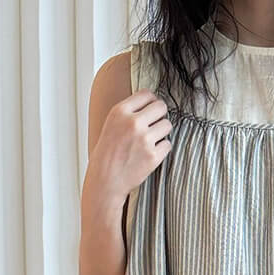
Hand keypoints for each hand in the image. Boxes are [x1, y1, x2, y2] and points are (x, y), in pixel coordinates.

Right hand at [88, 88, 172, 212]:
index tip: (150, 110)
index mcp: (120, 112)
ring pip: (167, 125)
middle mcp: (133, 123)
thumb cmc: (108, 152)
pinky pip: (168, 144)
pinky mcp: (153, 156)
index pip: (147, 94)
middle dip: (160, 115)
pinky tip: (150, 153)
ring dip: (162, 131)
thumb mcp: (112, 124)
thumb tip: (152, 101)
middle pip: (161, 107)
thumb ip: (129, 111)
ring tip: (151, 140)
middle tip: (154, 124)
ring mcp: (144, 140)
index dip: (151, 101)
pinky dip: (162, 149)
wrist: (105, 180)